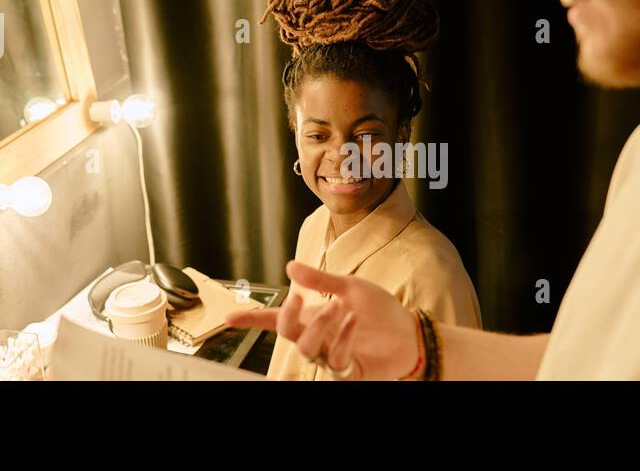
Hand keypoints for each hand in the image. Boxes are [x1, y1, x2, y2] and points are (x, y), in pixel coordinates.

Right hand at [226, 261, 419, 379]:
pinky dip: (343, 337)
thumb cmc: (382, 312)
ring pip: (308, 348)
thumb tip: (290, 266)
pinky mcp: (347, 373)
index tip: (228, 318)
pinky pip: (335, 358)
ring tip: (339, 308)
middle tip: (302, 297)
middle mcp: (318, 339)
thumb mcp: (352, 288)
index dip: (252, 319)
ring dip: (320, 325)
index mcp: (314, 319)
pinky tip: (354, 321)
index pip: (277, 320)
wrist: (411, 333)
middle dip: (289, 316)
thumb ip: (322, 281)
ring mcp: (330, 358)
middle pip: (287, 334)